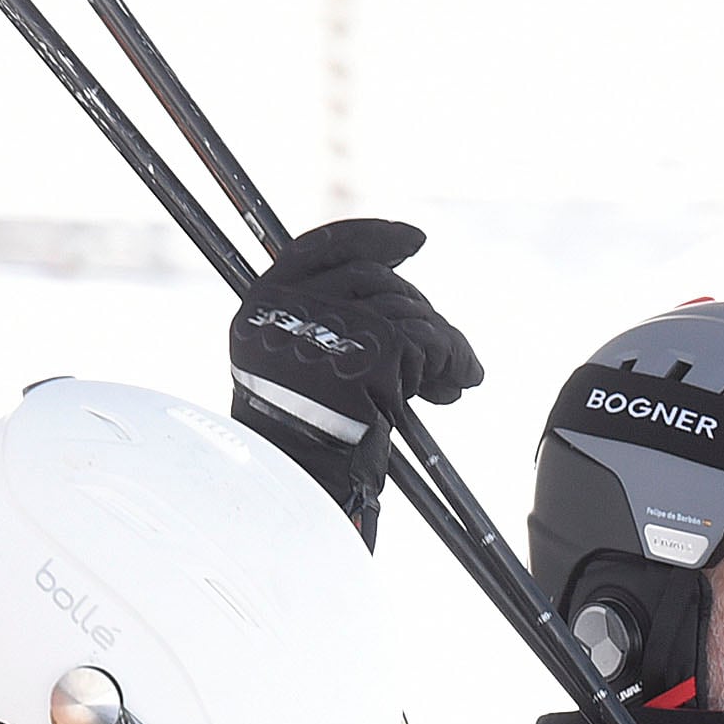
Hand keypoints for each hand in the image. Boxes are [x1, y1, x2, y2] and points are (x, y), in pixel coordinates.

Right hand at [229, 218, 481, 524]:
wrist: (300, 486)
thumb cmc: (302, 442)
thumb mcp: (302, 370)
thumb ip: (333, 327)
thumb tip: (405, 305)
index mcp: (264, 304)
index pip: (322, 246)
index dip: (373, 237)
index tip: (414, 241)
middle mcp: (290, 306)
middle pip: (375, 279)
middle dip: (420, 311)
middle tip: (445, 349)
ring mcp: (330, 325)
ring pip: (408, 313)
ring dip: (443, 344)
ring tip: (457, 374)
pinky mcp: (371, 353)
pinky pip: (431, 344)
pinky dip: (454, 361)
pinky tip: (459, 386)